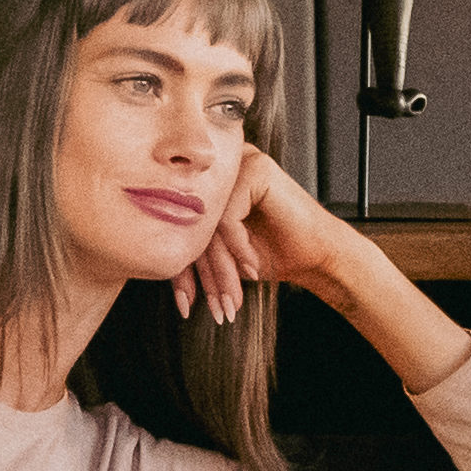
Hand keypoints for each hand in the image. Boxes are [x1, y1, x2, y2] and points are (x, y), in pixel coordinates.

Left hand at [179, 143, 397, 326]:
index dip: (184, 270)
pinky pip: (228, 217)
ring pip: (209, 223)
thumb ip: (192, 248)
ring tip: (234, 295)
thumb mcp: (222, 255)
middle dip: (204, 275)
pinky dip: (239, 247)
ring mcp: (239, 164)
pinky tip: (253, 266)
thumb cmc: (273, 252)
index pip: (182, 225)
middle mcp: (222, 168)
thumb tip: (153, 263)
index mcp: (210, 183)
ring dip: (222, 267)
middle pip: (194, 224)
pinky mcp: (255, 170)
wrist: (317, 255)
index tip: (186, 304)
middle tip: (216, 307)